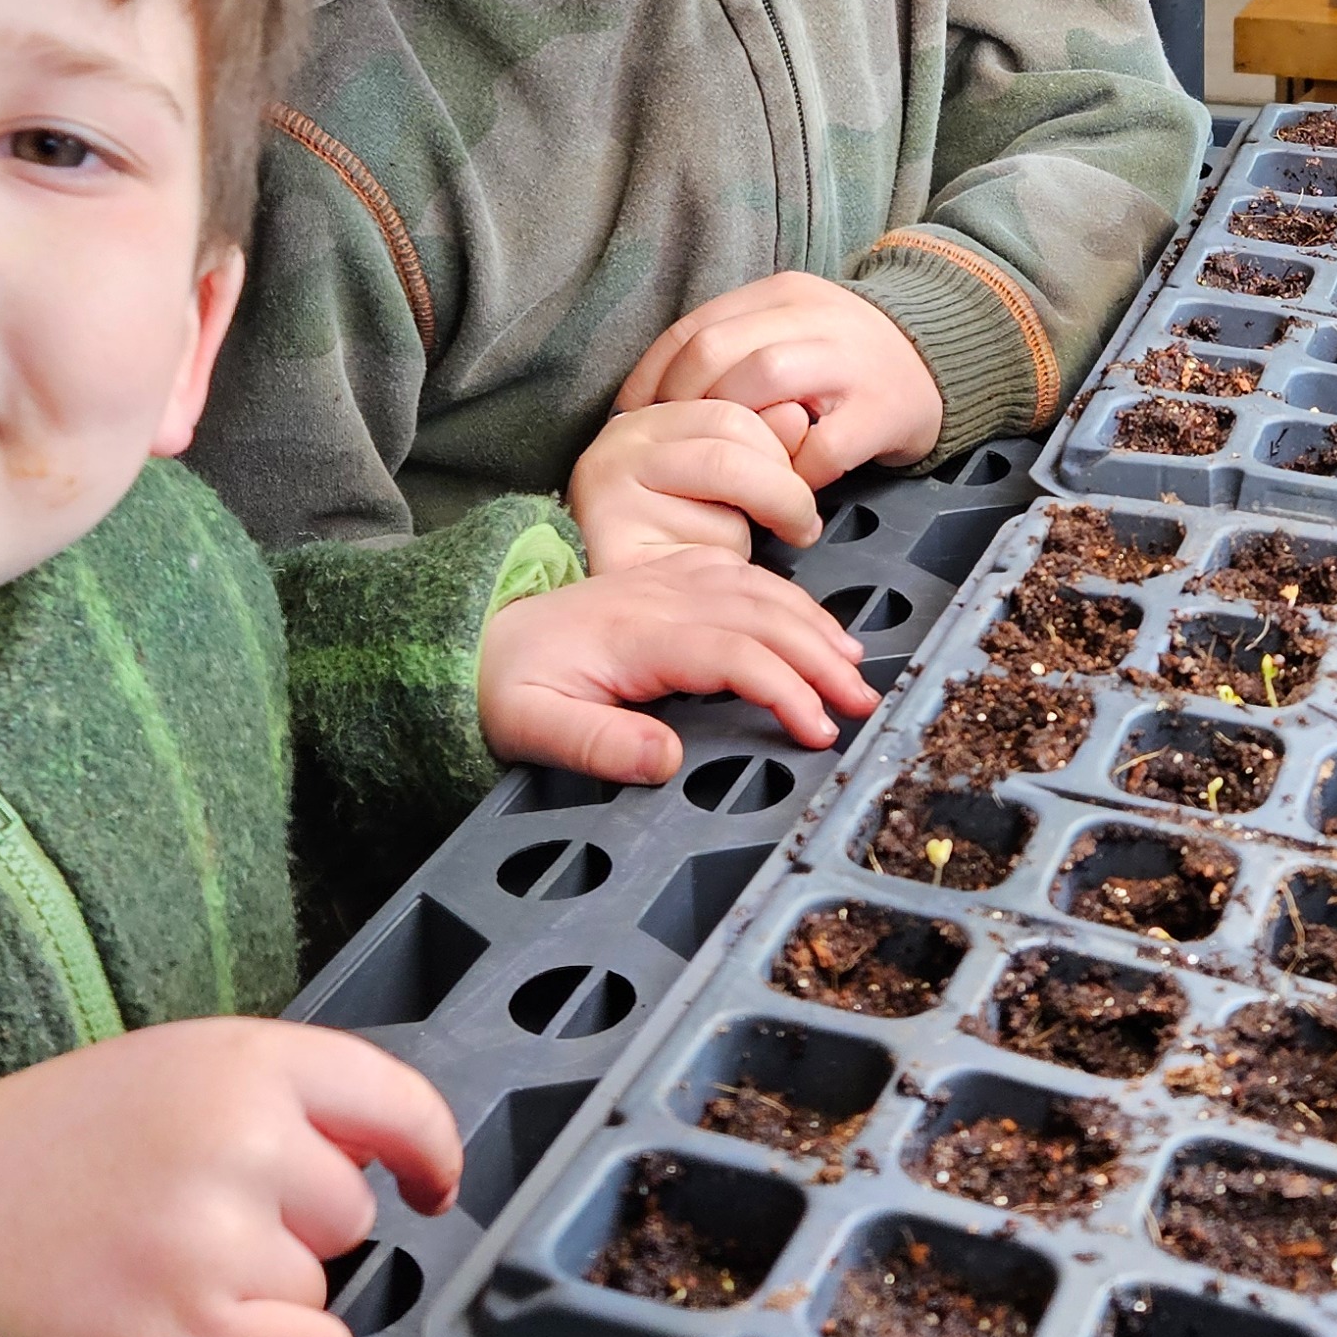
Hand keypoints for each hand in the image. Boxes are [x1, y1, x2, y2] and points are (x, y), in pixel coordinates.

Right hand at [0, 1019, 457, 1336]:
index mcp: (243, 1058)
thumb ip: (272, 1096)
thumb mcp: (168, 1070)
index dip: (428, 1150)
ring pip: (319, 1289)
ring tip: (159, 1271)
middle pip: (350, 1212)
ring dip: (264, 1297)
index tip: (430, 1184)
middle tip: (188, 1225)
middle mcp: (245, 1138)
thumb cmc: (47, 1153)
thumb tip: (379, 1154)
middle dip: (293, 1230)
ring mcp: (218, 1241)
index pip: (395, 1099)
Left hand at [477, 547, 875, 783]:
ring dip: (811, 624)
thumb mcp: (533, 728)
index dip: (784, 688)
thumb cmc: (503, 687)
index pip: (732, 652)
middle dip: (819, 657)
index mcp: (635, 634)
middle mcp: (658, 597)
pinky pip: (738, 576)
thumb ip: (599, 745)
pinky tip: (809, 624)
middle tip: (863, 703)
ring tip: (854, 665)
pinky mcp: (664, 581)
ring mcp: (663, 583)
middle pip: (760, 614)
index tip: (818, 731)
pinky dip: (785, 599)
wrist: (473, 636)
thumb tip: (667, 761)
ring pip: (756, 589)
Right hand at [568, 397, 819, 571]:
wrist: (597, 610)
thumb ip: (755, 443)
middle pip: (730, 461)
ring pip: (723, 519)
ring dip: (748, 541)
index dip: (779, 452)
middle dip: (785, 497)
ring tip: (736, 554)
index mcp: (641, 423)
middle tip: (800, 525)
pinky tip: (710, 578)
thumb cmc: (662, 534)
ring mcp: (610, 508)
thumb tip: (796, 417)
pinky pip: (705, 569)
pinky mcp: (619, 564)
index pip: (730, 417)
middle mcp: (616, 454)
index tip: (798, 481)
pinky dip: (724, 577)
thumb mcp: (706, 475)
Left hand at [617, 271, 945, 488]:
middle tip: (674, 447)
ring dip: (732, 433)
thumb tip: (653, 399)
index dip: (653, 377)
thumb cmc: (846, 356)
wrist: (944, 354)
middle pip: (718, 350)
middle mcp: (814, 317)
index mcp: (782, 295)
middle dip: (681, 405)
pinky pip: (821, 447)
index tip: (631, 417)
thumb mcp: (790, 327)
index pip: (695, 328)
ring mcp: (851, 361)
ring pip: (765, 381)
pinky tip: (779, 493)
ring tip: (723, 467)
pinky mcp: (884, 411)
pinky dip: (790, 475)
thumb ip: (736, 348)